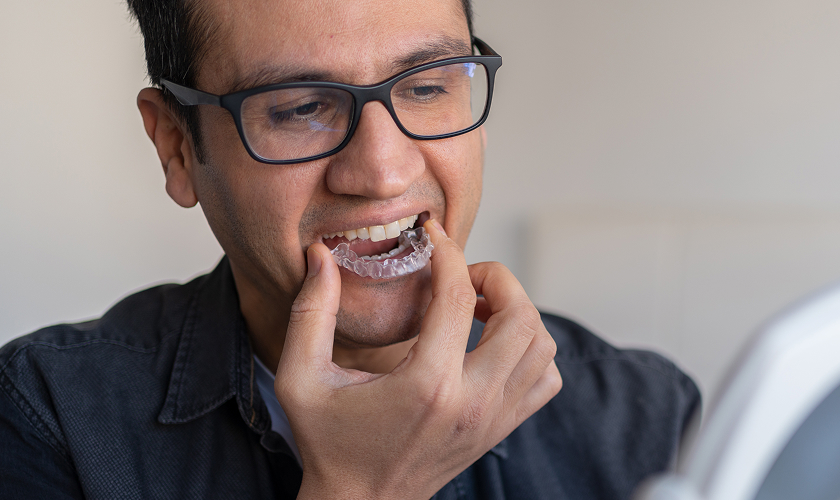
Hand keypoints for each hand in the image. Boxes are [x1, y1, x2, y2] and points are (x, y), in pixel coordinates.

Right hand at [275, 220, 562, 499]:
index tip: (431, 235)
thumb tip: (320, 257)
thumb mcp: (300, 379)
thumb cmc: (329, 444)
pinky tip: (492, 344)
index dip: (447, 252)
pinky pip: (546, 379)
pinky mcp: (500, 430)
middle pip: (521, 317)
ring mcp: (493, 419)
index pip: (457, 296)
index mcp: (426, 385)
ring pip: (542, 346)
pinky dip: (531, 351)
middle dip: (497, 279)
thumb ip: (309, 313)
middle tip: (462, 276)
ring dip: (518, 312)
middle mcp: (472, 403)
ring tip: (478, 306)